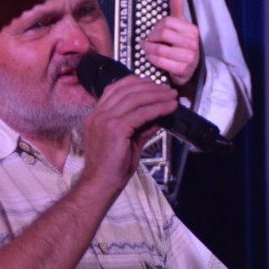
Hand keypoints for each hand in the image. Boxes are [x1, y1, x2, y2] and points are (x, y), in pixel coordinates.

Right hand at [79, 75, 178, 193]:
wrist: (100, 185)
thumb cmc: (111, 169)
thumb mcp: (129, 143)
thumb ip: (141, 128)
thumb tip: (158, 118)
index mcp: (96, 115)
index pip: (115, 89)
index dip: (136, 83)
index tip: (154, 85)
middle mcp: (98, 114)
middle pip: (126, 89)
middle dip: (150, 87)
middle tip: (168, 90)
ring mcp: (104, 119)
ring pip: (135, 98)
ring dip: (157, 95)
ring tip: (172, 97)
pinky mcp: (114, 128)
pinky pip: (141, 113)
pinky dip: (157, 108)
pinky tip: (169, 108)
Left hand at [138, 0, 200, 89]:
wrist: (192, 69)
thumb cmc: (183, 45)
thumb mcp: (182, 26)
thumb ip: (178, 8)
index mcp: (192, 30)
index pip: (168, 22)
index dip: (156, 26)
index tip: (153, 31)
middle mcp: (192, 43)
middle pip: (163, 34)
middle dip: (150, 37)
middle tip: (146, 40)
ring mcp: (188, 57)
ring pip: (159, 49)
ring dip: (148, 49)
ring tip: (146, 49)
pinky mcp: (182, 70)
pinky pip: (160, 61)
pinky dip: (152, 59)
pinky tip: (150, 57)